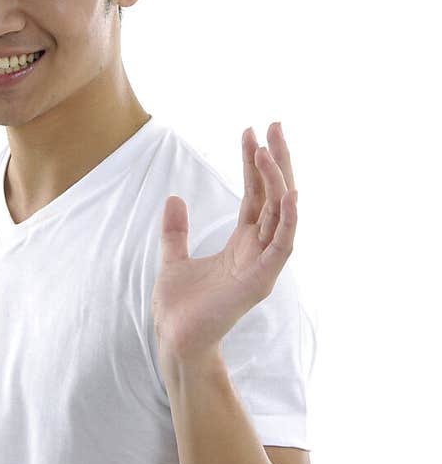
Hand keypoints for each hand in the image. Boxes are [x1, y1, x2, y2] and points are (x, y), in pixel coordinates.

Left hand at [151, 122, 297, 369]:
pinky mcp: (261, 281)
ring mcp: (262, 265)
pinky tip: (288, 194)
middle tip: (275, 125)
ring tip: (270, 148)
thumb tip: (174, 197)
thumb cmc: (179, 306)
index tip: (250, 131)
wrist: (174, 338)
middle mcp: (257, 250)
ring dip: (279, 180)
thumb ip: (176, 230)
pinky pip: (282, 245)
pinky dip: (287, 219)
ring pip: (280, 214)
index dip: (254, 164)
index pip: (255, 195)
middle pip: (274, 197)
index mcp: (242, 243)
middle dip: (277, 161)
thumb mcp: (173, 258)